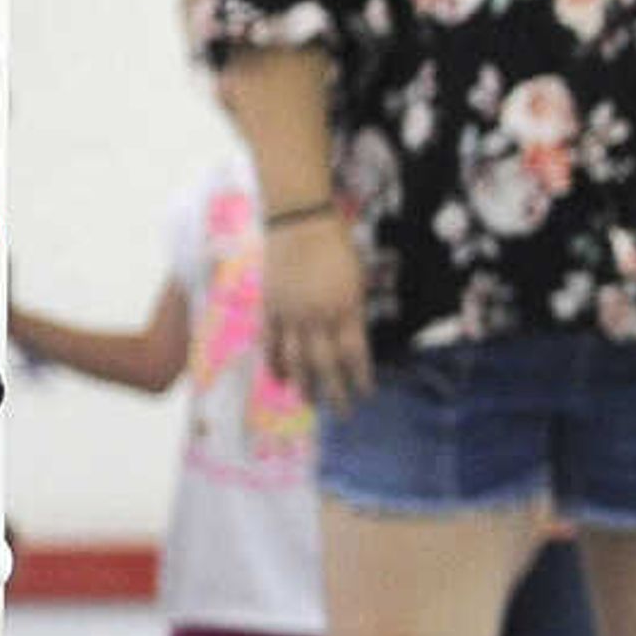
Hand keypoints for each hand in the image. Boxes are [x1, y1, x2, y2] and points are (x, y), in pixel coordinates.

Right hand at [258, 213, 372, 411]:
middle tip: (343, 414)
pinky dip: (275, 363)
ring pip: (295, 358)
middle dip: (335, 392)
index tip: (366, 394)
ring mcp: (290, 312)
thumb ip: (353, 313)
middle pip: (326, 364)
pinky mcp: (269, 306)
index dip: (360, 378)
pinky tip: (281, 379)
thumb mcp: (356, 281)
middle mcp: (317, 315)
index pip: (354, 354)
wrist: (299, 221)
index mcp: (346, 308)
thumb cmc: (336, 247)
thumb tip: (352, 344)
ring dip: (304, 384)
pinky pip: (270, 342)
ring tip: (311, 403)